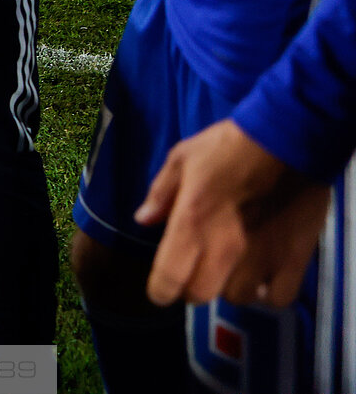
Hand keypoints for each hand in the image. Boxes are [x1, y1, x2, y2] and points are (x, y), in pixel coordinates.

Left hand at [135, 118, 331, 306]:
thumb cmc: (228, 146)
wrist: (286, 140)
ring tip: (232, 266)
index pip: (169, 280)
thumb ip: (161, 193)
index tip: (162, 286)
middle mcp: (223, 248)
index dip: (161, 290)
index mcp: (191, 223)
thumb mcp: (182, 158)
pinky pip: (277, 297)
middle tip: (198, 268)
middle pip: (201, 295)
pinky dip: (268, 292)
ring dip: (231, 286)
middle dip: (193, 287)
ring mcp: (261, 257)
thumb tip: (143, 220)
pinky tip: (263, 274)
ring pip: (239, 297)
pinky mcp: (294, 259)